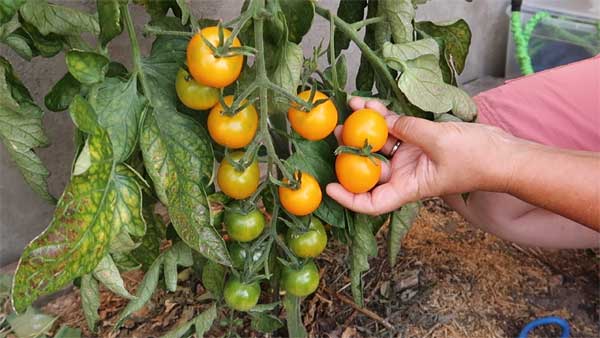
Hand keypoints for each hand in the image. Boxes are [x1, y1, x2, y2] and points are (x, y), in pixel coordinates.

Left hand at [326, 97, 521, 214]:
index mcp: (409, 187)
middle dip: (351, 151)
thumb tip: (385, 120)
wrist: (505, 154)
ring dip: (366, 127)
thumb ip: (409, 129)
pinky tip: (369, 103)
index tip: (330, 187)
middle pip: (370, 168)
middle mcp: (406, 175)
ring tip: (351, 106)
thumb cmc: (478, 160)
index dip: (349, 198)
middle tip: (336, 131)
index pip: (372, 202)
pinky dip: (384, 118)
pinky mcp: (418, 141)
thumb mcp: (440, 142)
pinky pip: (395, 129)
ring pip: (380, 144)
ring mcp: (411, 157)